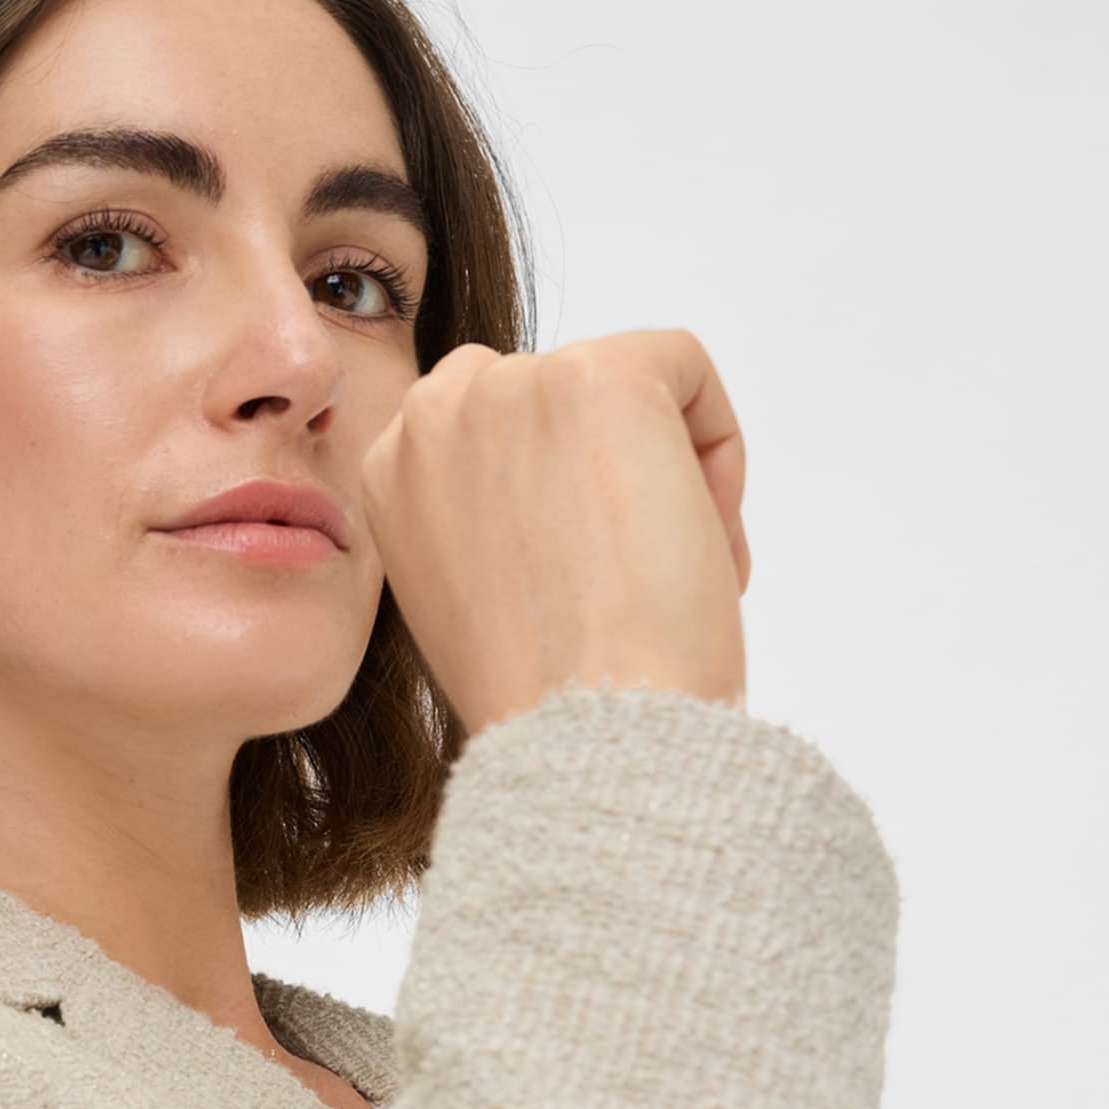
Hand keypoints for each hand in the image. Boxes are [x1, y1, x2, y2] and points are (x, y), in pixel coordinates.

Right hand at [359, 329, 751, 736]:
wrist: (588, 741)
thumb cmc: (544, 701)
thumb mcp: (472, 599)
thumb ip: (488, 523)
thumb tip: (561, 492)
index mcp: (390, 472)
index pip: (493, 432)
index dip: (557, 500)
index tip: (584, 582)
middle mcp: (433, 415)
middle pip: (555, 400)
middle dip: (609, 477)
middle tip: (639, 577)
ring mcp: (512, 388)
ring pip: (621, 384)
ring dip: (663, 468)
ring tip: (671, 571)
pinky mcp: (598, 377)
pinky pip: (683, 366)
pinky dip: (717, 443)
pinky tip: (703, 539)